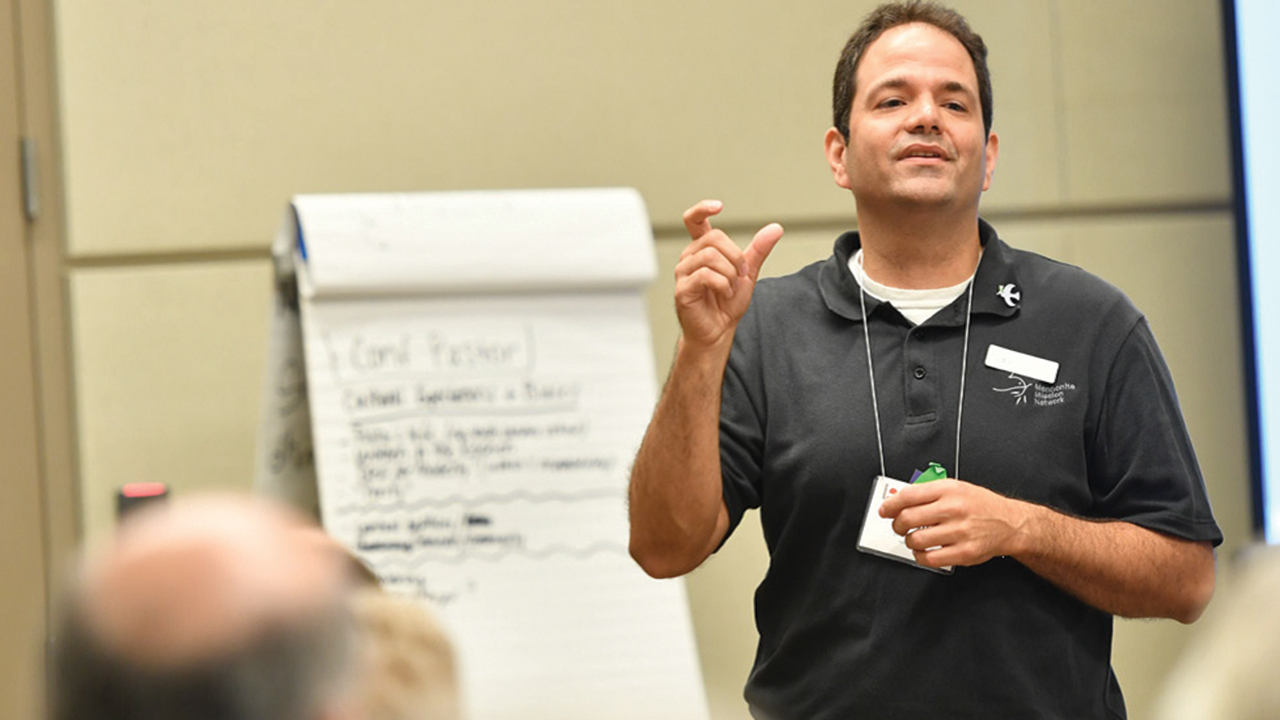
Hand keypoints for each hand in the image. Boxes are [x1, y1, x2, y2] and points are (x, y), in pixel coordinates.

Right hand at [675, 200, 782, 348]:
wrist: (718, 331)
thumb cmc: (726, 304)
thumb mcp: (748, 273)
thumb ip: (758, 250)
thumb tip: (776, 228)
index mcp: (702, 250)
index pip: (694, 221)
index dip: (703, 209)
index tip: (719, 206)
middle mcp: (689, 258)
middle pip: (713, 238)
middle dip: (735, 256)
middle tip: (741, 275)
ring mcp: (683, 273)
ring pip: (711, 256)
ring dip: (730, 274)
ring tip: (730, 288)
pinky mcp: (683, 289)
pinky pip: (706, 275)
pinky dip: (723, 285)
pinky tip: (724, 294)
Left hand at [877, 479, 1030, 568]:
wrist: (1009, 523)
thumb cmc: (980, 505)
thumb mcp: (956, 488)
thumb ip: (928, 492)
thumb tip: (898, 499)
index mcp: (949, 490)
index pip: (909, 496)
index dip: (890, 505)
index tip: (885, 511)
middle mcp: (954, 509)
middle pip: (908, 519)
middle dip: (897, 525)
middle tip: (899, 526)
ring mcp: (959, 532)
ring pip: (915, 540)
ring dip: (909, 541)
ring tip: (915, 538)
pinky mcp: (964, 552)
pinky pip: (929, 559)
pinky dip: (920, 557)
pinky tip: (924, 551)